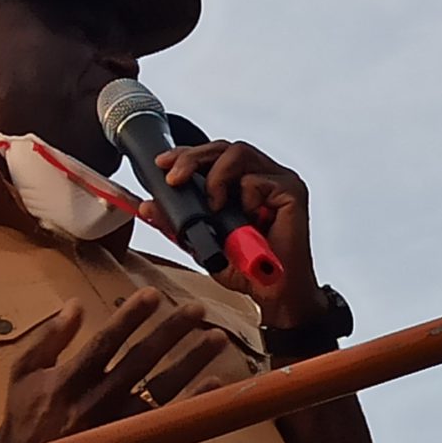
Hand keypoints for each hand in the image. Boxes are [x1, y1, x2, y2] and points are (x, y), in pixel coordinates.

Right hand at [0, 290, 237, 442]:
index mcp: (70, 379)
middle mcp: (97, 400)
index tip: (152, 294)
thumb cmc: (26, 411)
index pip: (105, 342)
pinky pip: (168, 420)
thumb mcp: (24, 369)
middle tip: (198, 309)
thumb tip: (75, 303)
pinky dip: (193, 402)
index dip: (130, 318)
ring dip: (192, 363)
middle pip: (140, 361)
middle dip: (171, 333)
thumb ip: (49, 336)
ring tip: (217, 339)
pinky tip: (214, 382)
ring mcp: (118, 424)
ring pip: (162, 389)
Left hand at [155, 138, 324, 327]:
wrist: (276, 295)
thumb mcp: (201, 245)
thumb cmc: (247, 270)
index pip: (213, 155)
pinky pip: (257, 180)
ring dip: (217, 177)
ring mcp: (280, 182)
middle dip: (192, 158)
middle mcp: (263, 176)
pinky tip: (249, 220)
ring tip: (213, 206)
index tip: (162, 165)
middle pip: (223, 147)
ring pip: (239, 153)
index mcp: (244, 183)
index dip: (186, 154)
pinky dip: (245, 198)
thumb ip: (176, 224)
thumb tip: (148, 206)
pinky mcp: (292, 193)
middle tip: (174, 179)